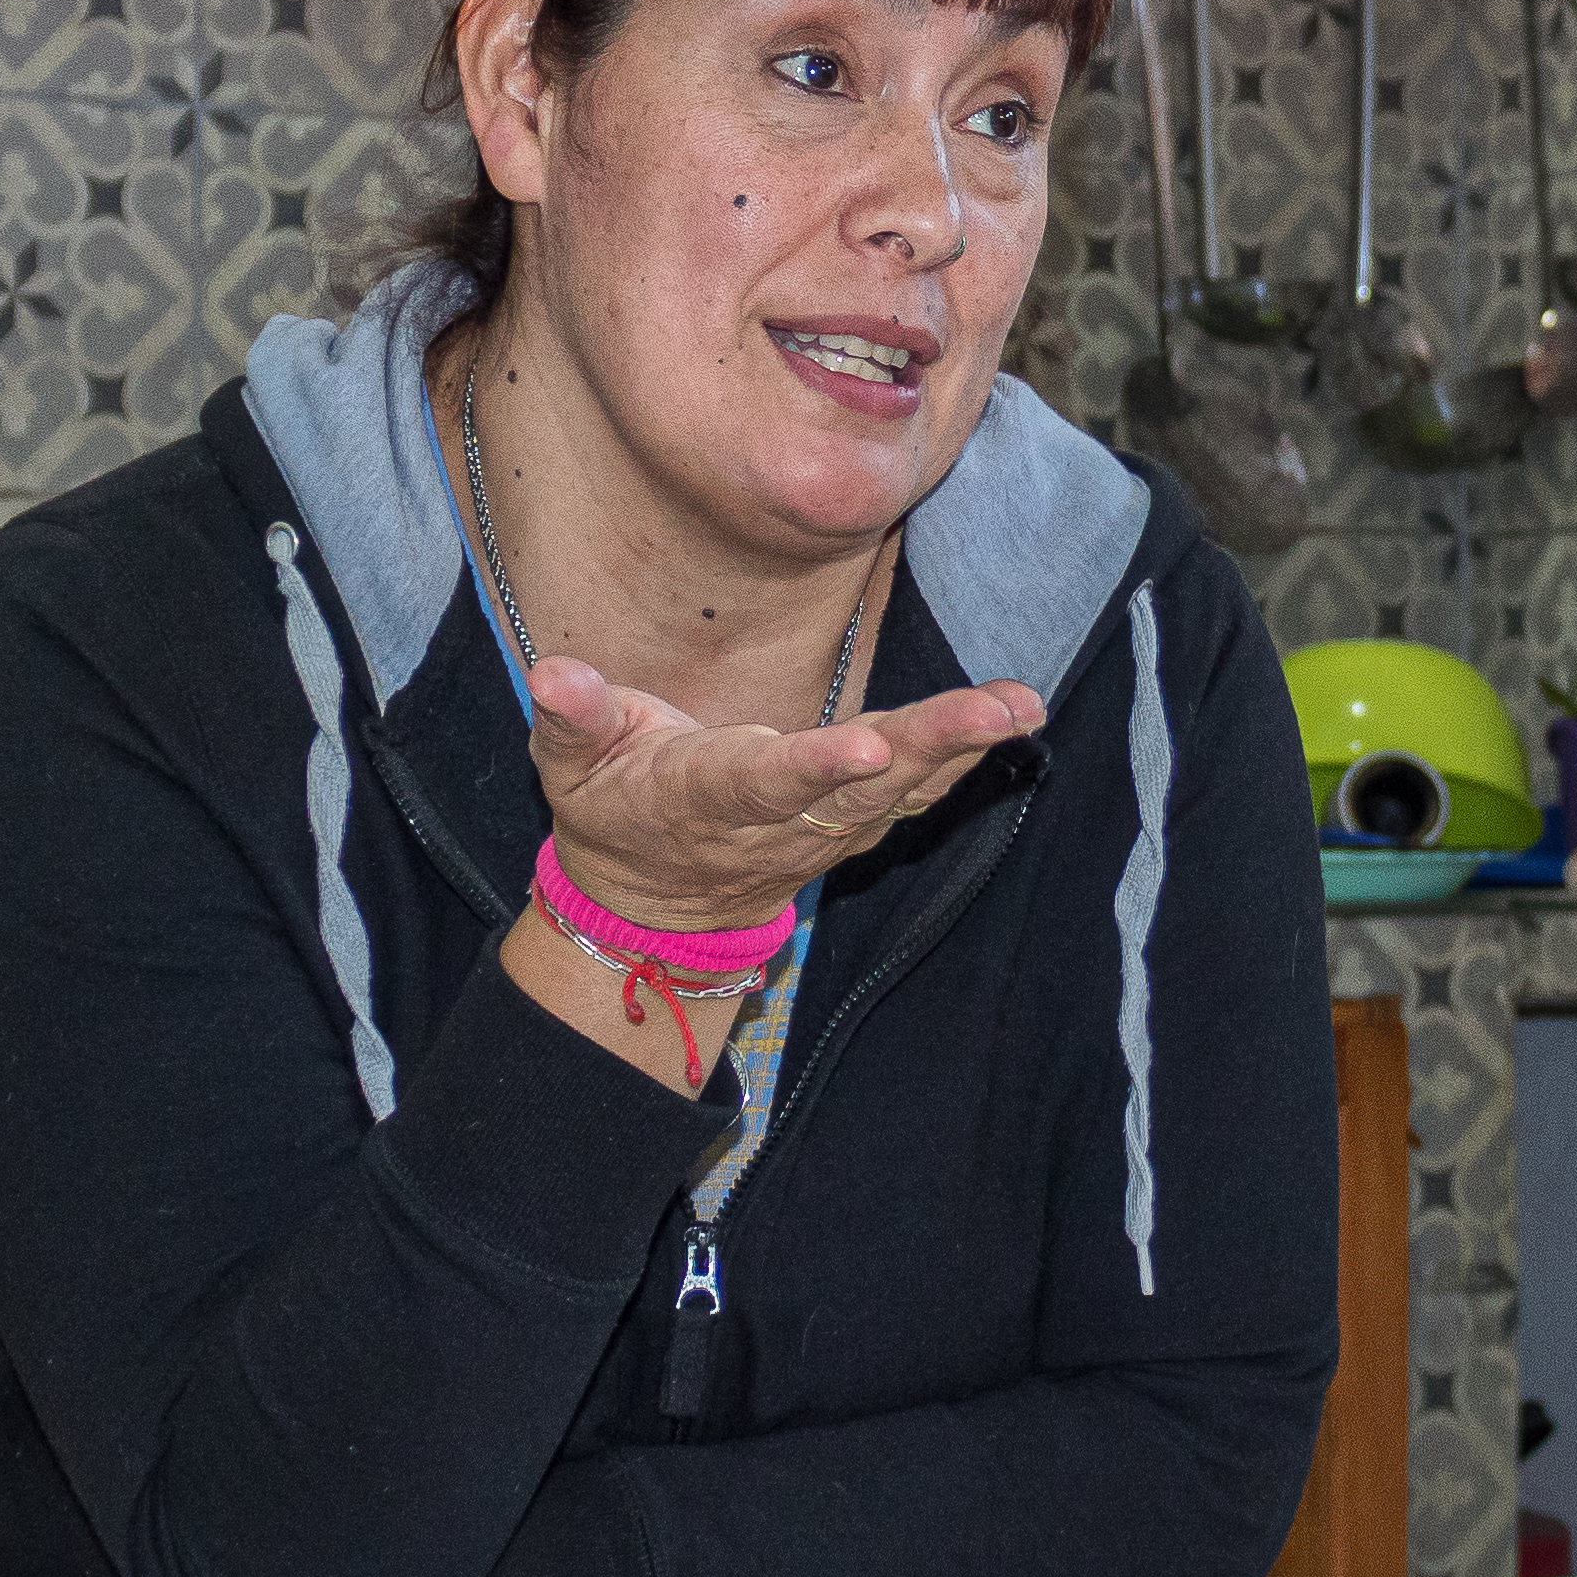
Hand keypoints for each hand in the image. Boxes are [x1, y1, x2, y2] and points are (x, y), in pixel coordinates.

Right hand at [527, 653, 1043, 933]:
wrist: (647, 905)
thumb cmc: (612, 807)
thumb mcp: (569, 766)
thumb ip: (575, 717)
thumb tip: (555, 671)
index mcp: (705, 796)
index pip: (766, 780)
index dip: (816, 766)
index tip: (868, 747)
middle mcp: (776, 820)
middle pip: (861, 783)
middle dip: (932, 743)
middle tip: (999, 708)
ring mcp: (821, 829)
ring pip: (900, 789)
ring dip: (962, 748)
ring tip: (1022, 704)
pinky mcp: (849, 826)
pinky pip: (914, 797)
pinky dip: (962, 762)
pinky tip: (1011, 721)